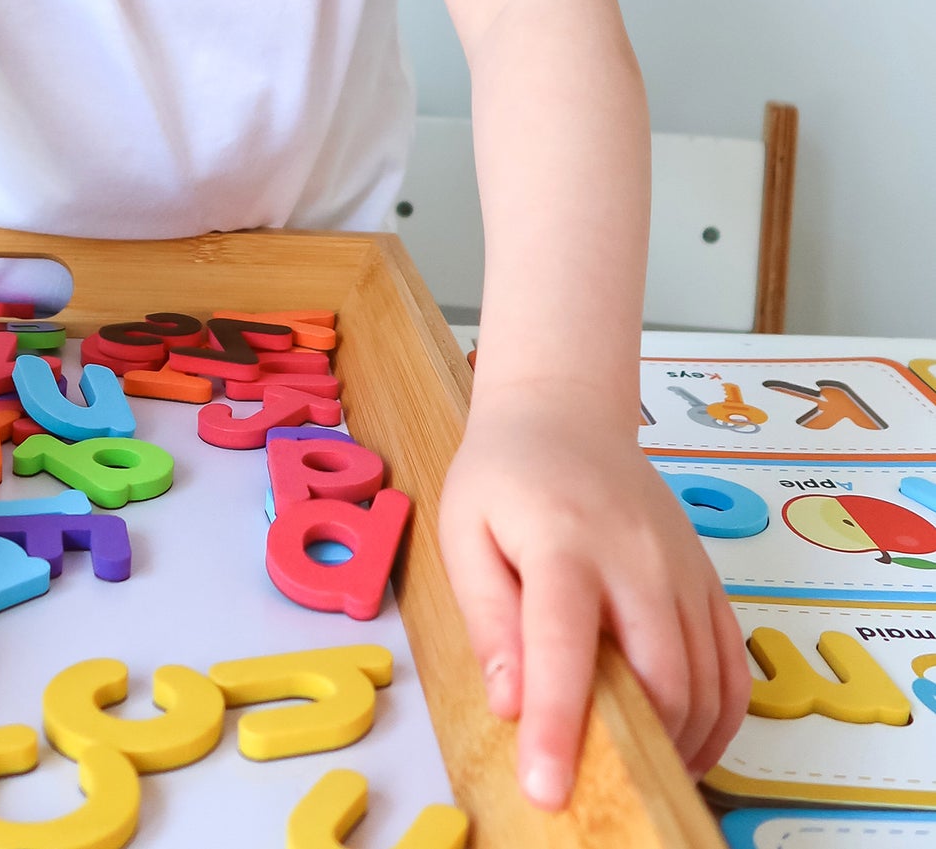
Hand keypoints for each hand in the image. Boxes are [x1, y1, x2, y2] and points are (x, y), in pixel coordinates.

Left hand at [437, 387, 750, 811]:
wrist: (565, 410)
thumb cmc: (505, 473)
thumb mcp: (465, 530)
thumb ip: (487, 617)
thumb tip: (510, 702)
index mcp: (563, 542)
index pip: (563, 645)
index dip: (557, 722)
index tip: (547, 787)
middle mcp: (636, 557)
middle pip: (657, 675)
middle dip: (630, 746)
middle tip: (589, 785)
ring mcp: (682, 568)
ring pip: (705, 682)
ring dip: (677, 742)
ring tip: (633, 769)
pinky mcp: (706, 579)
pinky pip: (733, 665)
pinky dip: (716, 718)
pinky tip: (681, 739)